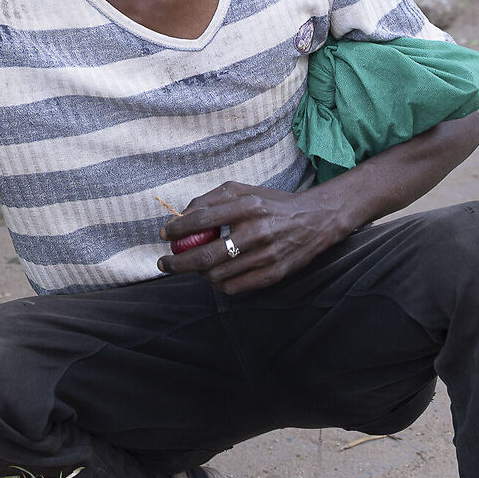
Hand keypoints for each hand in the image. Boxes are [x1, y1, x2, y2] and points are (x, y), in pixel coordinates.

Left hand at [157, 180, 351, 294]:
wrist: (314, 220)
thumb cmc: (271, 204)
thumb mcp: (243, 191)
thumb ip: (210, 200)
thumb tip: (180, 218)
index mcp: (247, 206)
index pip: (201, 220)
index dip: (177, 229)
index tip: (164, 235)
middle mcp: (257, 232)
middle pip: (205, 256)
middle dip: (177, 262)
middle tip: (164, 262)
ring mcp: (266, 256)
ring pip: (216, 275)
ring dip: (197, 273)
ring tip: (194, 266)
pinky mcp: (273, 275)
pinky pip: (233, 287)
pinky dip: (217, 283)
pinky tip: (213, 275)